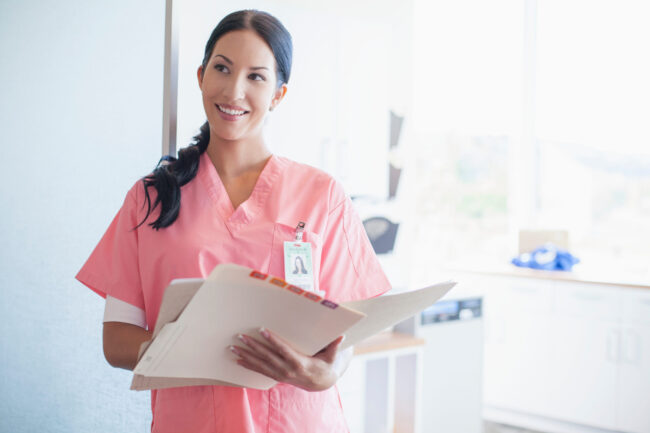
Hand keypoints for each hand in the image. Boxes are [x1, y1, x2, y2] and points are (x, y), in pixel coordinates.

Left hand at [229, 328, 343, 391]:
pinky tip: (238, 359)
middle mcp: (287, 370)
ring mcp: (280, 374)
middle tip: (240, 336)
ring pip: (260, 364)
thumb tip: (342, 336)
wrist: (320, 382)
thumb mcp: (332, 356)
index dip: (273, 340)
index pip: (283, 349)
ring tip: (233, 347)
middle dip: (253, 346)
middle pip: (267, 356)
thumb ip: (334, 346)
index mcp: (299, 362)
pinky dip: (248, 364)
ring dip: (246, 355)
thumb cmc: (325, 364)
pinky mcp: (276, 376)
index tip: (262, 330)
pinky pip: (260, 370)